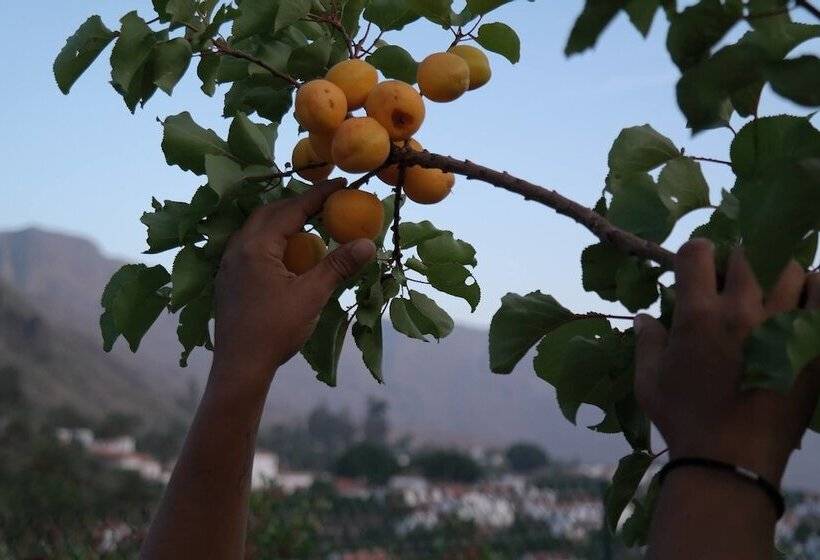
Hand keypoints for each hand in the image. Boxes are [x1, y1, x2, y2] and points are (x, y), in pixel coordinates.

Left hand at [212, 179, 375, 385]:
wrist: (240, 366)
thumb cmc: (275, 330)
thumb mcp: (311, 296)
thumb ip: (338, 266)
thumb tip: (368, 243)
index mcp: (256, 246)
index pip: (291, 209)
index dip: (318, 195)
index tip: (340, 183)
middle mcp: (237, 248)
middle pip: (269, 212)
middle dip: (298, 202)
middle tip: (326, 201)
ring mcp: (229, 264)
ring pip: (257, 229)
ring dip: (283, 221)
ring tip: (309, 223)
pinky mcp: (229, 279)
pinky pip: (251, 245)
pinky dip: (273, 239)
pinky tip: (287, 252)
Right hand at [635, 239, 819, 483]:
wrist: (729, 461)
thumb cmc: (683, 419)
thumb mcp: (649, 380)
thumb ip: (646, 342)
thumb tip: (646, 316)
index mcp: (698, 315)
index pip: (697, 252)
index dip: (695, 255)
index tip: (697, 270)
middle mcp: (742, 310)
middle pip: (746, 253)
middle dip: (736, 260)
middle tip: (734, 281)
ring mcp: (781, 326)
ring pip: (788, 266)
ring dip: (776, 270)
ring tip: (770, 290)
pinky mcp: (811, 344)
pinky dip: (814, 288)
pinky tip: (801, 301)